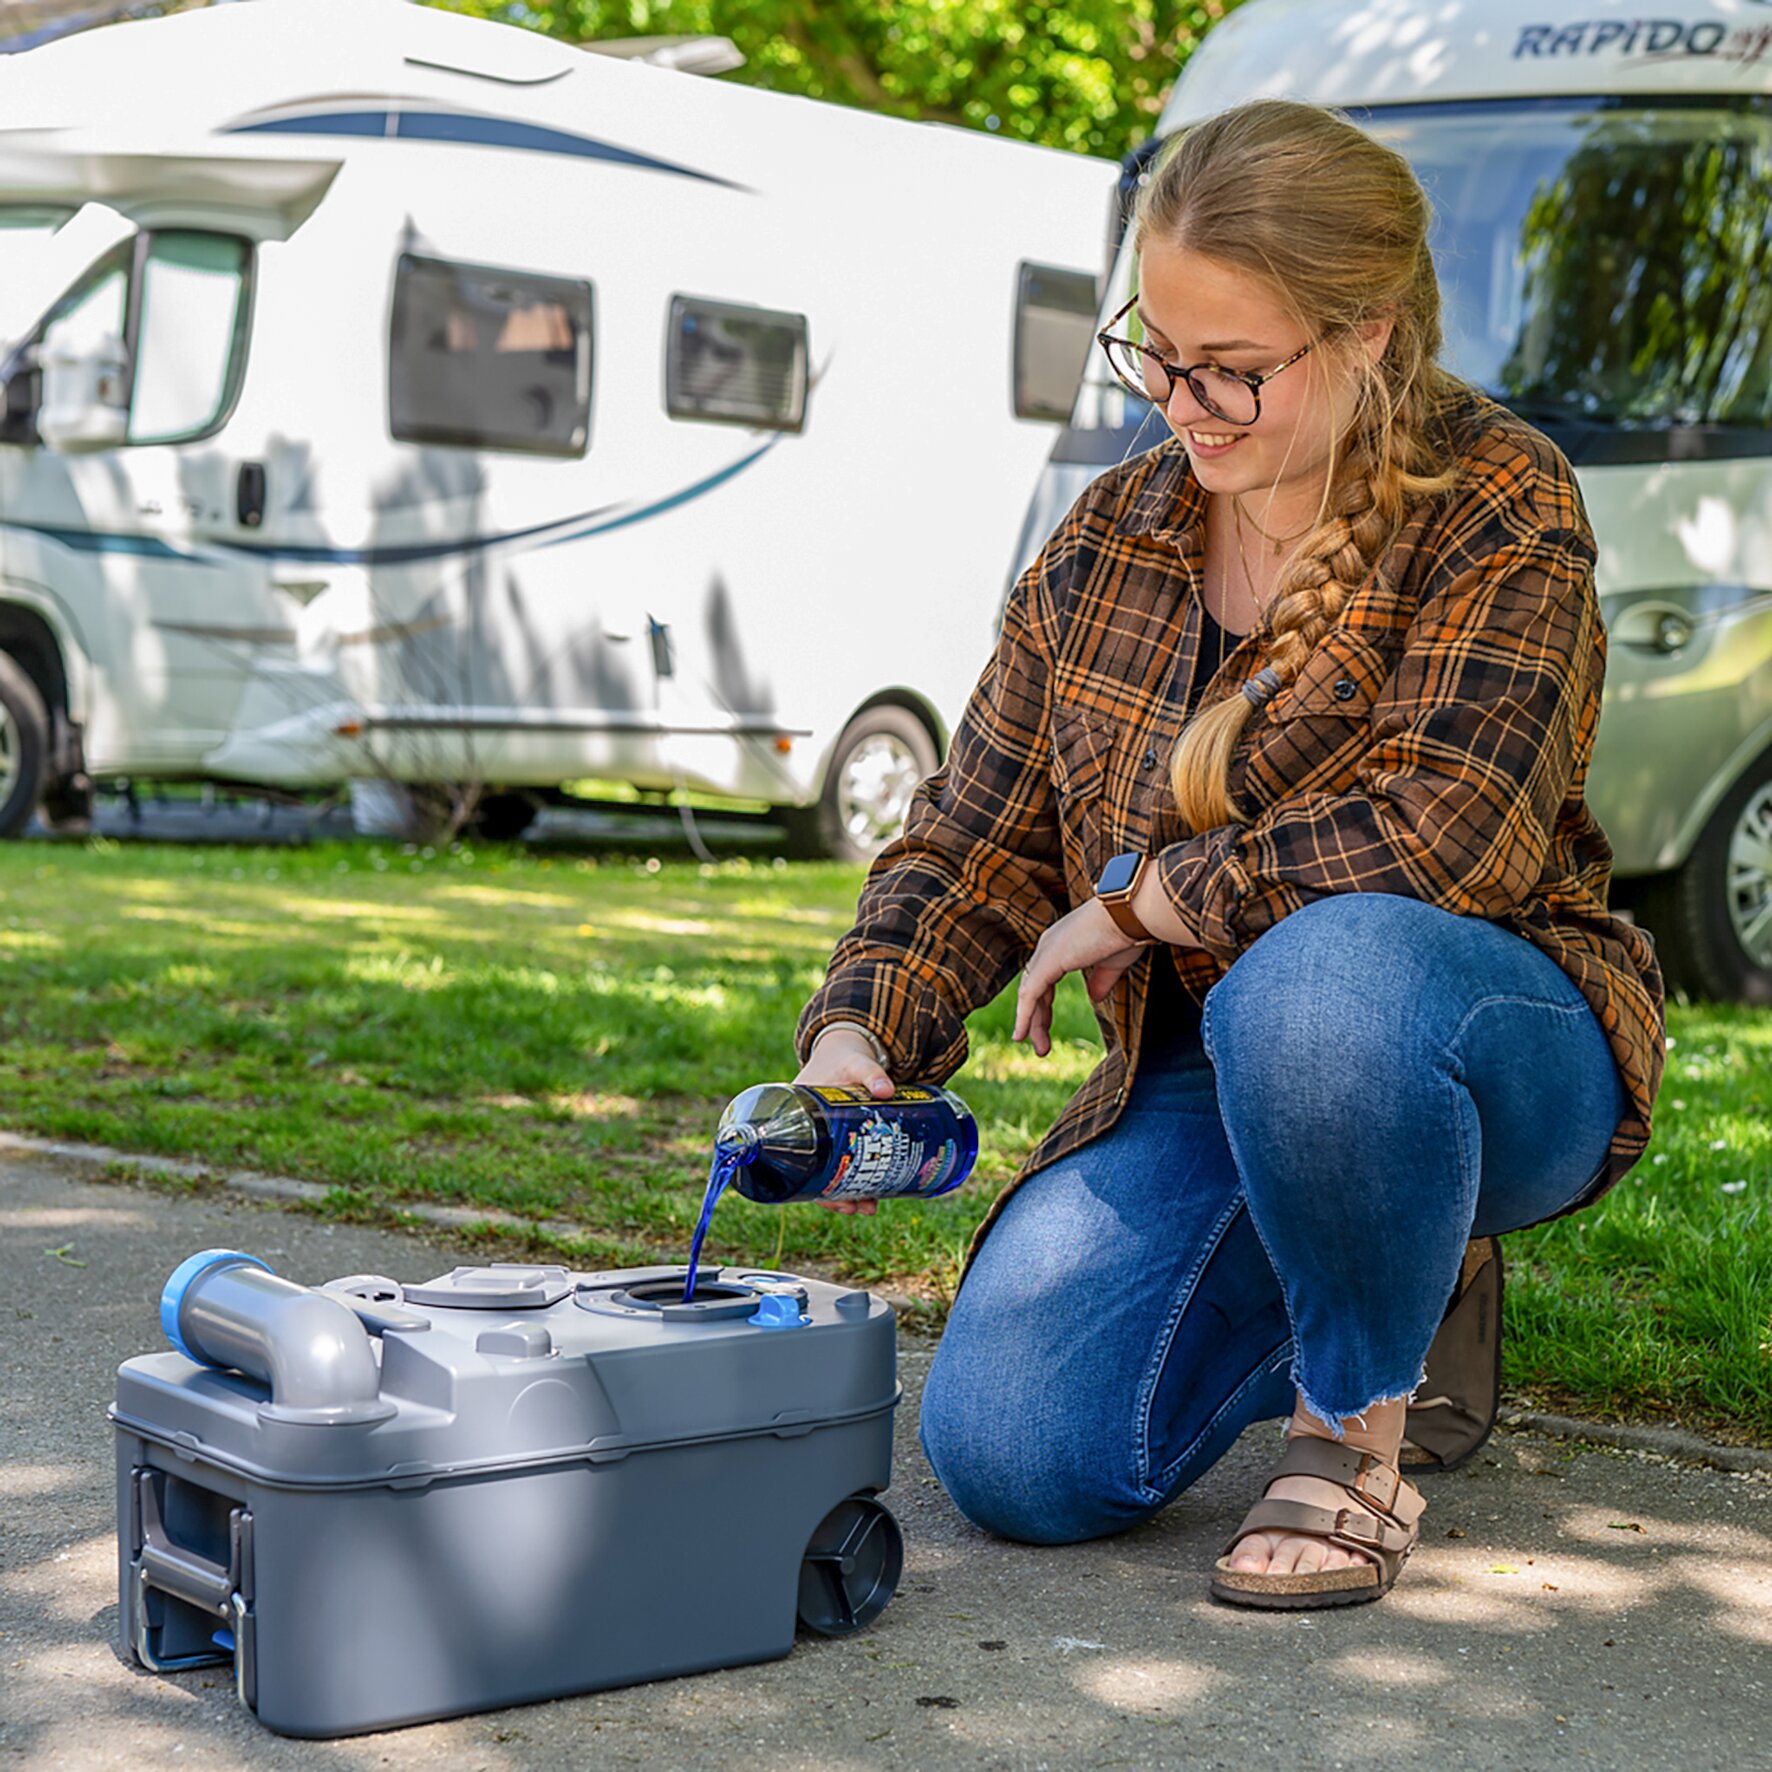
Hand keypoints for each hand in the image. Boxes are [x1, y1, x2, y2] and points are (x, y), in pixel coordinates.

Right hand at [792, 1027, 892, 1215]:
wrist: (847, 1047)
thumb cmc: (844, 1057)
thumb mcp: (856, 1063)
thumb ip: (871, 1073)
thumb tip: (887, 1091)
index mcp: (800, 1117)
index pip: (799, 1158)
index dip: (815, 1185)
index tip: (837, 1200)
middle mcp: (810, 1133)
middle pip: (817, 1174)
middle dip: (838, 1197)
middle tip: (861, 1208)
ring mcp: (826, 1138)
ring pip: (832, 1174)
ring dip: (850, 1193)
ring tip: (870, 1207)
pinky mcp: (842, 1138)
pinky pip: (845, 1164)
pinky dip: (857, 1180)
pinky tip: (873, 1194)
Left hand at [1013, 898, 1146, 1056]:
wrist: (1129, 913)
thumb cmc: (1126, 931)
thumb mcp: (1113, 963)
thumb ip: (1100, 980)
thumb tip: (1094, 997)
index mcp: (1061, 944)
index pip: (1044, 979)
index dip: (1043, 1005)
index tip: (1045, 1026)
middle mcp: (1048, 945)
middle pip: (1034, 989)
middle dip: (1037, 1019)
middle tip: (1042, 1045)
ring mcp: (1046, 952)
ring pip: (1031, 995)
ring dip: (1032, 1024)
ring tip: (1041, 1049)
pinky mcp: (1048, 960)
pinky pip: (1030, 994)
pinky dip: (1025, 1016)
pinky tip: (1022, 1035)